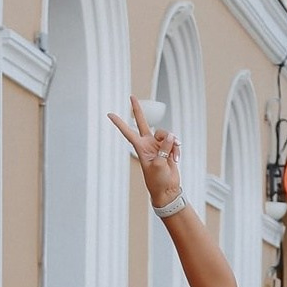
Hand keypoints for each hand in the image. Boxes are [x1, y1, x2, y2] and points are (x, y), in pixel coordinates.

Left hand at [110, 95, 181, 210]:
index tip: (109, 114)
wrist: (168, 190)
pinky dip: (177, 149)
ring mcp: (159, 145)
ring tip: (174, 155)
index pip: (128, 132)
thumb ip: (164, 148)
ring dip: (172, 143)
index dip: (119, 123)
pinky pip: (174, 142)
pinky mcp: (169, 148)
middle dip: (137, 110)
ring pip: (165, 133)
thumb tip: (170, 135)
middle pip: (142, 122)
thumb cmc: (158, 181)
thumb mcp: (159, 164)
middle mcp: (148, 144)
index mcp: (140, 148)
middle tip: (131, 97)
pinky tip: (177, 159)